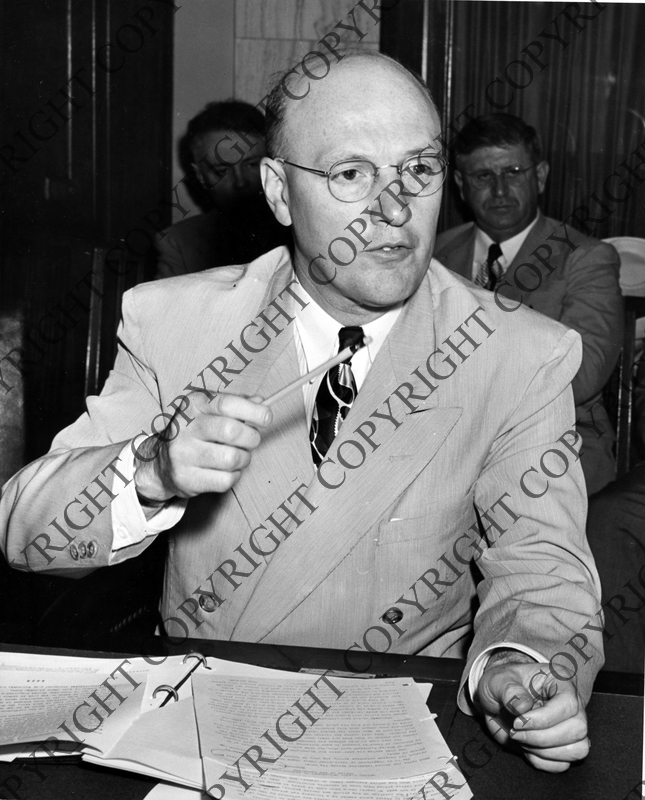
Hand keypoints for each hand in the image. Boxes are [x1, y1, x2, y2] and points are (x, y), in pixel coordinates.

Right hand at [134, 391, 270, 502]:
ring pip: (233, 458)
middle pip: (232, 431)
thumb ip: (235, 404)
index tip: (266, 417)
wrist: (161, 463)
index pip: (227, 404)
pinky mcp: (186, 479)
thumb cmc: (194, 432)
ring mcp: (183, 455)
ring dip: (244, 459)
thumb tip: (261, 402)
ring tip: (238, 456)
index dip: (252, 411)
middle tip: (251, 440)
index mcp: (192, 405)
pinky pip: (226, 480)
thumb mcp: (209, 410)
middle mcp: (185, 428)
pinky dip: (234, 476)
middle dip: (251, 437)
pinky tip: (226, 470)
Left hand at [476, 656, 588, 771]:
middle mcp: (572, 703)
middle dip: (543, 737)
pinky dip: (542, 761)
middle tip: (515, 731)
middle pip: (578, 729)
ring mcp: (570, 726)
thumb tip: (523, 706)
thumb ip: (508, 690)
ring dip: (544, 751)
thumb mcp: (497, 680)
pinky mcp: (563, 746)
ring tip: (520, 739)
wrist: (497, 701)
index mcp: (560, 680)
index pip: (568, 704)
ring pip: (578, 750)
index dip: (544, 718)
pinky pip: (564, 764)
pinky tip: (525, 748)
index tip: (517, 722)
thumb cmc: (501, 685)